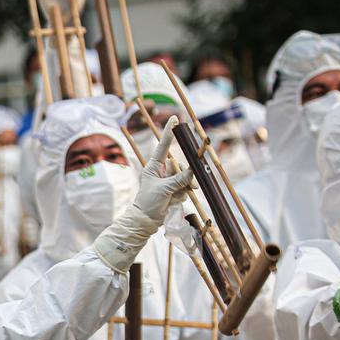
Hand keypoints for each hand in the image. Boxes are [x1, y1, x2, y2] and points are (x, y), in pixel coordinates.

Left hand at [92, 116, 193, 270]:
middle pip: (180, 164)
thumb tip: (193, 171)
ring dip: (184, 186)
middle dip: (183, 174)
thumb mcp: (164, 189)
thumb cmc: (148, 203)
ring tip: (175, 196)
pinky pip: (186, 186)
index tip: (174, 118)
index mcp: (153, 166)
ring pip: (185, 176)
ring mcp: (169, 180)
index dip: (169, 132)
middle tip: (181, 182)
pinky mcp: (175, 189)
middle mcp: (162, 171)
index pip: (164, 146)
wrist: (146, 221)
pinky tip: (176, 200)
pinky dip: (184, 193)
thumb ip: (179, 179)